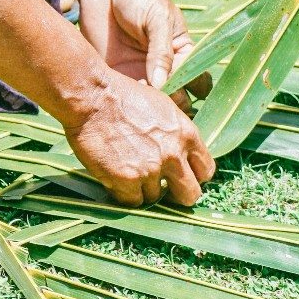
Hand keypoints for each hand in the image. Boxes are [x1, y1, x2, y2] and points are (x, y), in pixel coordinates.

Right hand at [64, 73, 216, 206]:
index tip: (181, 176)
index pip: (206, 170)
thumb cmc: (123, 96)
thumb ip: (177, 134)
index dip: (194, 176)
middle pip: (190, 195)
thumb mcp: (163, 108)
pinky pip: (131, 201)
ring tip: (128, 171)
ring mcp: (151, 170)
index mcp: (187, 135)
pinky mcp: (127, 181)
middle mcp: (174, 155)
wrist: (92, 97)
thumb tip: (181, 154)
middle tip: (163, 190)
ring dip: (143, 190)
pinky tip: (115, 177)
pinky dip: (124, 194)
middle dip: (177, 195)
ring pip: (155, 198)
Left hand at [75, 0, 213, 106]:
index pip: (198, 81)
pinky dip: (127, 100)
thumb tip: (163, 84)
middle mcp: (164, 69)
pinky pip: (126, 96)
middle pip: (177, 98)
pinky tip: (123, 94)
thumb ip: (162, 51)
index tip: (183, 87)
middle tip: (159, 96)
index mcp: (182, 53)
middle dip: (172, 103)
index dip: (195, 89)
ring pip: (152, 103)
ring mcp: (140, 74)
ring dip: (149, 105)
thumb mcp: (157, 18)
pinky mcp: (117, 75)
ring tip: (141, 96)